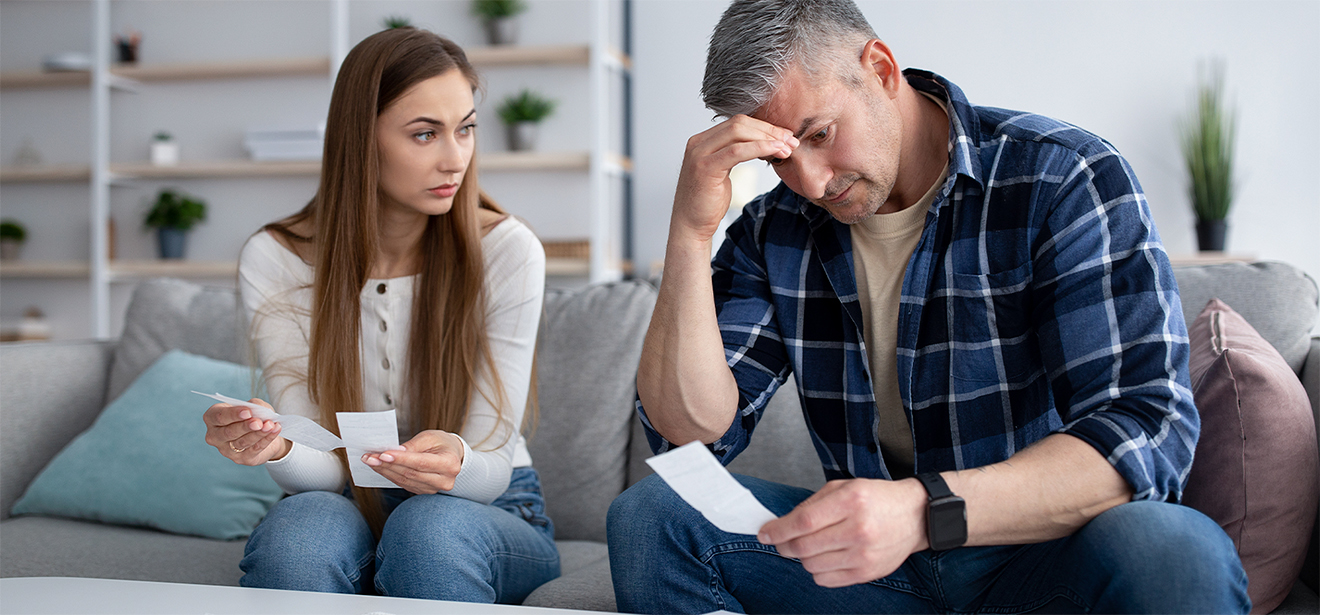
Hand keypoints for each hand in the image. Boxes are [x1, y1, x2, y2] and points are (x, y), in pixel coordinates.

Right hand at [202, 398, 288, 464]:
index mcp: (212, 418)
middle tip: (258, 422)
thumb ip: (254, 406)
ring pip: (242, 442)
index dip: (233, 414)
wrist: (264, 433)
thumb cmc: (253, 415)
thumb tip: (258, 413)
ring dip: (258, 433)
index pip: (218, 416)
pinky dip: (266, 439)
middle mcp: (215, 436)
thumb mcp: (254, 406)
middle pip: (228, 432)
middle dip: (245, 427)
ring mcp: (226, 450)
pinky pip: (254, 449)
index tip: (248, 412)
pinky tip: (275, 430)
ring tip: (270, 425)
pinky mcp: (241, 459)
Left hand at [362, 430, 464, 493]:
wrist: (451, 455)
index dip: (401, 460)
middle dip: (387, 465)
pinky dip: (390, 475)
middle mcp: (444, 480)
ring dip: (385, 470)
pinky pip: (403, 484)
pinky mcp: (423, 491)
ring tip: (370, 460)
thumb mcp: (430, 437)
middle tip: (369, 456)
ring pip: (404, 481)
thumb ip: (413, 445)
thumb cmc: (441, 443)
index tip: (383, 454)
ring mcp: (433, 488)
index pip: (421, 463)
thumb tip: (394, 452)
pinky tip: (380, 467)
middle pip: (410, 473)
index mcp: (449, 464)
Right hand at [672, 115, 797, 242]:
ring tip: (787, 148)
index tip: (784, 136)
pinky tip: (775, 151)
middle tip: (790, 140)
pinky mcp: (705, 168)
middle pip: (739, 124)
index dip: (764, 126)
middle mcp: (698, 143)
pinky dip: (760, 148)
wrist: (690, 226)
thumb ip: (733, 154)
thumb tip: (759, 144)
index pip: (737, 123)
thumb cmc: (707, 203)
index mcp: (702, 141)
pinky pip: (737, 151)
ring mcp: (699, 154)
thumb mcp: (722, 171)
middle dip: (769, 130)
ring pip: (739, 133)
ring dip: (767, 138)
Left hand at [757, 478, 927, 587]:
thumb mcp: (844, 488)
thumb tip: (782, 524)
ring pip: (812, 566)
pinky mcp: (868, 573)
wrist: (915, 516)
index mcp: (851, 501)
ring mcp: (864, 554)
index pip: (803, 521)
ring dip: (802, 558)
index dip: (778, 530)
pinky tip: (825, 557)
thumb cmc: (876, 499)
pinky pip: (827, 580)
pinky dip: (817, 571)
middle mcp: (859, 529)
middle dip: (784, 546)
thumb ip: (812, 504)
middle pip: (805, 546)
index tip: (765, 533)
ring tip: (809, 546)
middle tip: (780, 542)